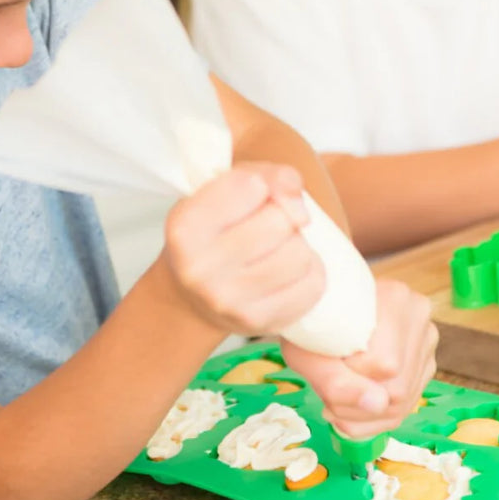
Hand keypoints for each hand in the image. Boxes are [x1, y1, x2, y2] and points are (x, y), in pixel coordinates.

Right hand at [162, 163, 324, 336]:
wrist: (191, 297)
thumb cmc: (212, 233)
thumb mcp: (222, 190)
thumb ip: (264, 176)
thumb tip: (298, 200)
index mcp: (185, 226)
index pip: (252, 185)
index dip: (261, 185)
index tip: (252, 195)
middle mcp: (200, 268)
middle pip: (280, 221)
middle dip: (282, 217)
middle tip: (265, 225)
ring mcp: (229, 301)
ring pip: (300, 254)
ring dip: (296, 245)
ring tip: (275, 249)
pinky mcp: (257, 323)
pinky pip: (313, 285)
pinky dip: (309, 272)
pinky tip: (286, 272)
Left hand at [281, 278, 437, 437]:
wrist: (316, 310)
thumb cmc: (306, 326)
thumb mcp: (305, 353)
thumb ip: (336, 381)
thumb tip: (378, 404)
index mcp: (394, 298)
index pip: (384, 365)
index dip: (349, 381)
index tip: (322, 370)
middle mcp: (418, 316)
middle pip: (399, 388)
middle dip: (355, 408)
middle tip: (326, 399)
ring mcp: (424, 340)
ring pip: (405, 402)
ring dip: (364, 417)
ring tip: (335, 404)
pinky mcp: (423, 362)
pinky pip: (407, 404)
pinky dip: (375, 418)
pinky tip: (351, 411)